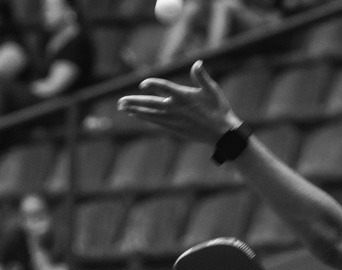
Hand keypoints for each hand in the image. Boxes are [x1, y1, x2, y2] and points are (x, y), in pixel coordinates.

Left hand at [117, 60, 240, 143]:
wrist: (222, 134)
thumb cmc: (219, 110)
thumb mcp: (212, 90)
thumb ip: (202, 77)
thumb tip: (197, 63)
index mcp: (184, 97)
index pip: (164, 88)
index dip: (152, 85)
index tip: (142, 84)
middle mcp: (175, 109)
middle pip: (150, 104)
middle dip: (134, 102)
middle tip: (120, 102)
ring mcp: (174, 121)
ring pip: (150, 115)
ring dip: (135, 111)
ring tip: (122, 108)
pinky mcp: (174, 129)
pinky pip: (156, 122)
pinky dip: (145, 118)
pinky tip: (138, 115)